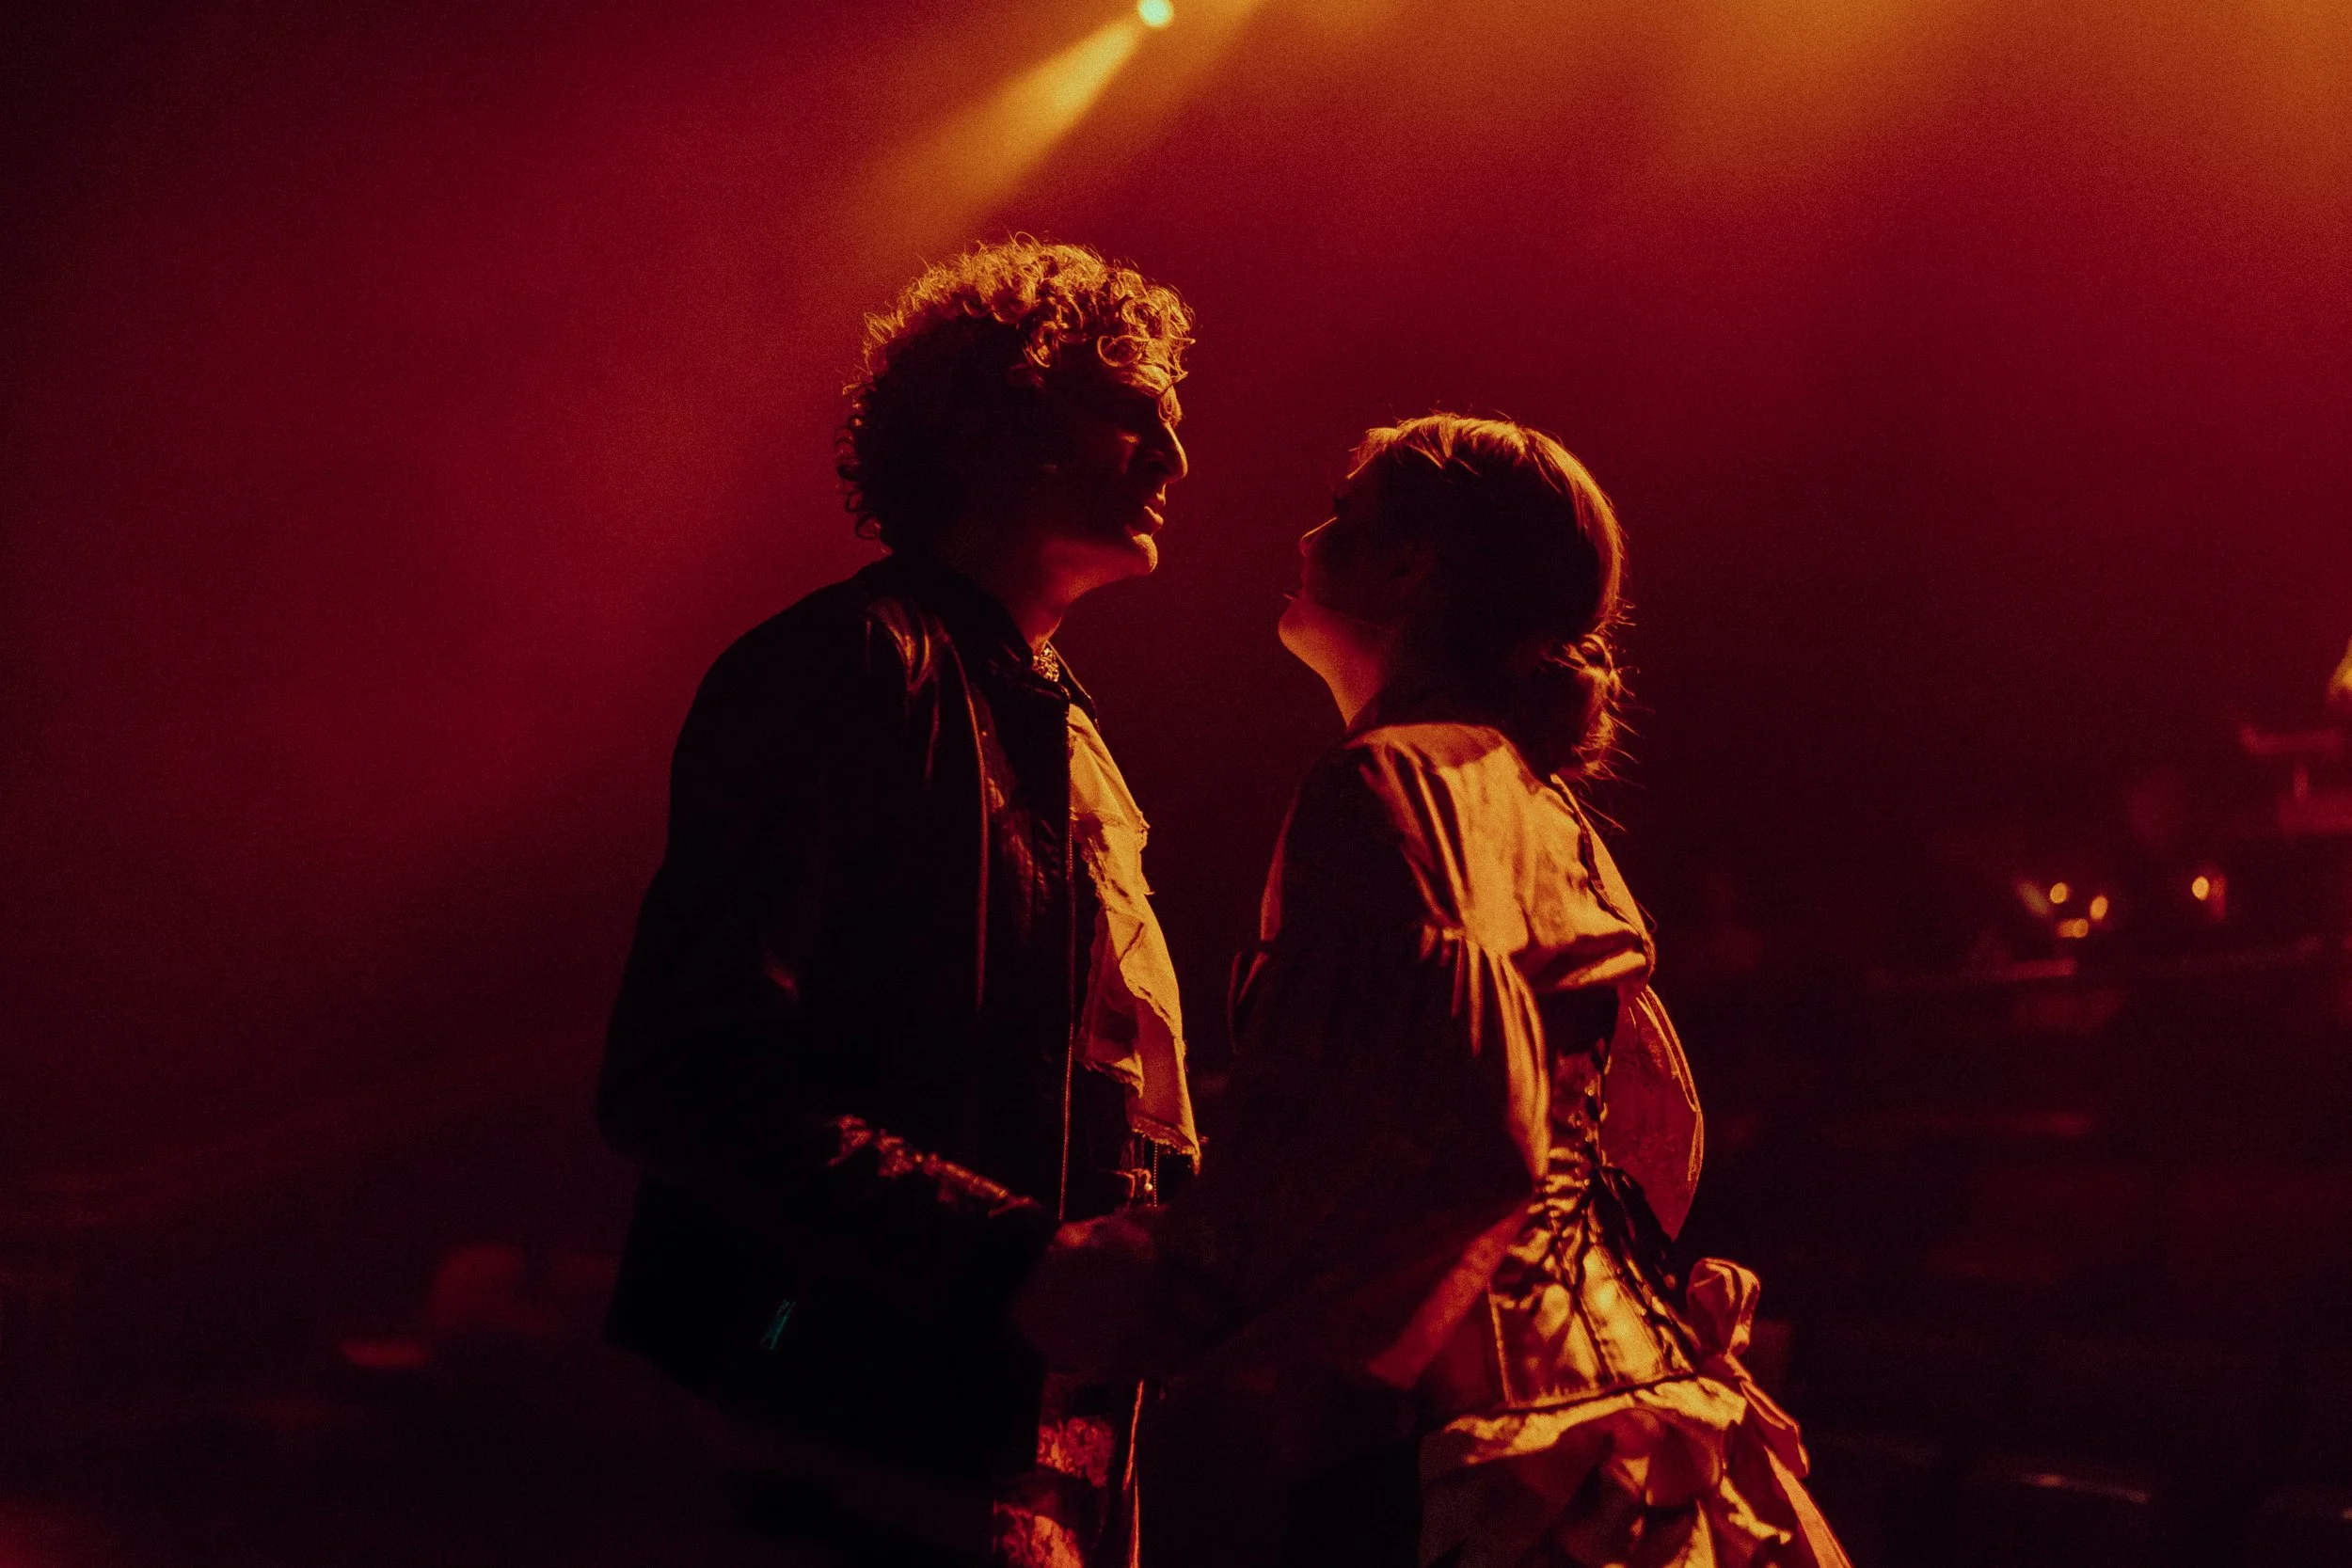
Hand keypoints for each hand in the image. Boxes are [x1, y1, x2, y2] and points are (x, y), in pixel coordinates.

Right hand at [1011, 1211, 1215, 1380]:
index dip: (1223, 1313)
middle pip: (1199, 1345)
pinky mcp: (1108, 1367)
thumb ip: (1171, 1228)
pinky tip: (1150, 1348)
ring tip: (1181, 1342)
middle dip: (1207, 1339)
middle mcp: (1150, 1317)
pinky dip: (1153, 1364)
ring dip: (1182, 1355)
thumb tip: (1207, 1226)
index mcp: (1160, 1277)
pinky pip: (1146, 1373)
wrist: (1030, 1276)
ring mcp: (1128, 1347)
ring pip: (1175, 1365)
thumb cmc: (1085, 1245)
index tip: (1226, 1311)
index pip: (1214, 1311)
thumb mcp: (1130, 1225)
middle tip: (1209, 1332)